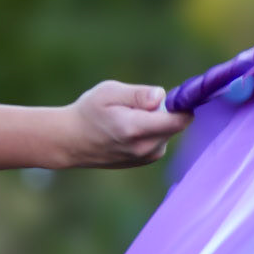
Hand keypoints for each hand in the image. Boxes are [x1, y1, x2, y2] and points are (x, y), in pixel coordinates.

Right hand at [61, 82, 190, 167]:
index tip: (173, 95)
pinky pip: (160, 140)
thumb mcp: (108, 92)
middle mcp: (145, 148)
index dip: (182, 105)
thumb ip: (137, 94)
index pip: (178, 120)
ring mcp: (146, 157)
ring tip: (129, 118)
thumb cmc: (88, 112)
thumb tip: (162, 97)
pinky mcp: (146, 161)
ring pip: (168, 132)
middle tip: (138, 104)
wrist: (72, 141)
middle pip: (175, 125)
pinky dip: (152, 132)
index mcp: (136, 129)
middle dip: (165, 111)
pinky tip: (128, 130)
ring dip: (157, 122)